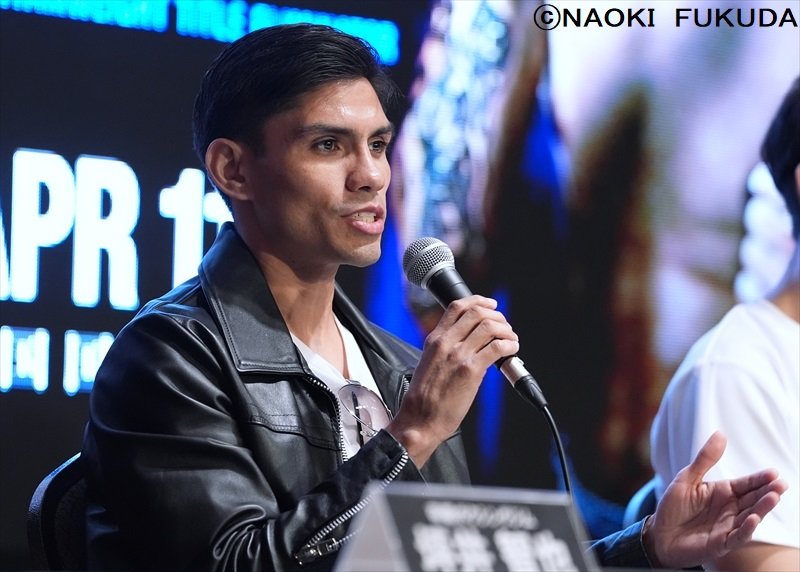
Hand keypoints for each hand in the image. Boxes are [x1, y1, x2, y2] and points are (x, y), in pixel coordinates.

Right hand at [387, 295, 518, 466]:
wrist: (420, 420)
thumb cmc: (424, 398)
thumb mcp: (428, 362)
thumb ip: (445, 349)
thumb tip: (470, 343)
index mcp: (434, 339)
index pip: (457, 306)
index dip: (479, 301)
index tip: (491, 305)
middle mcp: (446, 343)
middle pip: (477, 312)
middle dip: (497, 315)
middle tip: (505, 326)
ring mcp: (458, 355)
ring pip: (490, 326)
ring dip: (506, 330)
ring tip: (511, 339)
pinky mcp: (471, 370)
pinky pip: (497, 347)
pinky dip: (509, 345)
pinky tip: (512, 350)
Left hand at [645, 431, 787, 568]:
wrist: (659, 534)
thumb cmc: (673, 506)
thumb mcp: (687, 478)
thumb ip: (705, 459)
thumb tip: (721, 433)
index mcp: (723, 492)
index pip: (746, 484)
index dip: (760, 479)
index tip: (774, 473)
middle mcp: (730, 509)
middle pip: (753, 500)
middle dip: (768, 492)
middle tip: (781, 485)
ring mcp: (727, 527)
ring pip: (750, 517)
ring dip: (762, 509)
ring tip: (773, 497)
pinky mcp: (721, 543)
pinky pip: (737, 537)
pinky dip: (746, 529)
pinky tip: (754, 519)